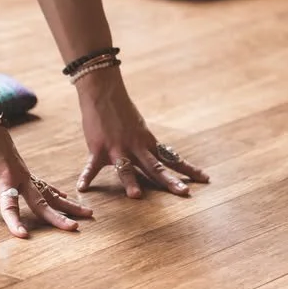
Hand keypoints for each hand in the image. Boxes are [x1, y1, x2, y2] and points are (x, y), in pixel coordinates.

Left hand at [0, 126, 92, 237]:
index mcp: (3, 179)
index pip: (10, 205)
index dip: (14, 222)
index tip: (22, 237)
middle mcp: (19, 177)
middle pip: (42, 201)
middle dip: (57, 216)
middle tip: (74, 229)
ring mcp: (26, 175)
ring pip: (50, 193)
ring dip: (68, 205)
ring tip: (88, 216)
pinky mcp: (26, 172)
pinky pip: (45, 186)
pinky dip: (57, 194)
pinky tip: (69, 201)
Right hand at [75, 71, 208, 198]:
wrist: (104, 92)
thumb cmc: (120, 109)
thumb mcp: (138, 127)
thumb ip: (143, 144)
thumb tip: (151, 155)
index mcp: (148, 143)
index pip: (171, 159)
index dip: (188, 170)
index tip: (205, 179)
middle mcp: (136, 148)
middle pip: (156, 168)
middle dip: (170, 181)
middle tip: (184, 192)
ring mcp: (117, 149)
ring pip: (127, 169)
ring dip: (131, 182)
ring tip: (136, 196)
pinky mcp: (98, 149)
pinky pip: (92, 167)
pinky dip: (86, 177)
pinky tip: (82, 188)